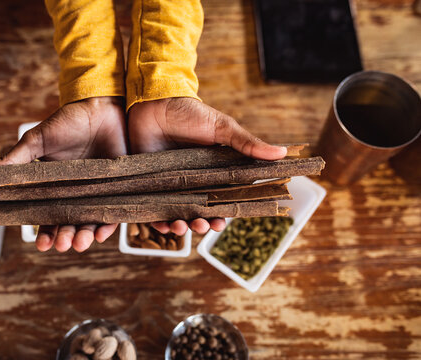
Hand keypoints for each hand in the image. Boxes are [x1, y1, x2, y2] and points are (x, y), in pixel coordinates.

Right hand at [0, 97, 126, 252]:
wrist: (101, 106)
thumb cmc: (68, 122)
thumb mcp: (37, 141)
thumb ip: (14, 160)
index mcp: (52, 185)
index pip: (46, 214)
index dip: (43, 231)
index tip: (39, 244)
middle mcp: (74, 192)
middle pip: (68, 223)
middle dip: (63, 238)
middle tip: (60, 246)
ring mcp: (96, 190)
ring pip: (89, 221)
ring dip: (83, 236)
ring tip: (79, 244)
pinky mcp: (117, 187)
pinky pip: (113, 212)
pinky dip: (107, 225)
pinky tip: (100, 234)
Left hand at [128, 97, 286, 234]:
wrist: (153, 102)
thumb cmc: (189, 113)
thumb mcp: (221, 127)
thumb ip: (248, 144)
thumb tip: (282, 153)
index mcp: (213, 171)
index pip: (222, 199)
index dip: (224, 213)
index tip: (225, 221)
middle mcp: (193, 181)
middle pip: (200, 211)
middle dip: (202, 224)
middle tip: (202, 225)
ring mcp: (170, 183)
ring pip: (178, 213)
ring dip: (181, 226)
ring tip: (181, 226)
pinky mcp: (149, 183)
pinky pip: (153, 208)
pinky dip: (157, 221)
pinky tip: (162, 224)